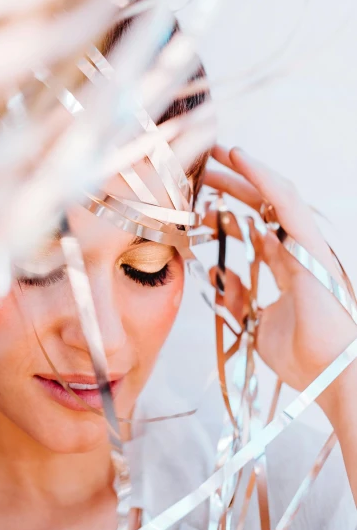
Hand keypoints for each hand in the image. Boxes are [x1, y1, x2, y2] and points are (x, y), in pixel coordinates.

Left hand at [204, 145, 356, 421]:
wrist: (333, 378)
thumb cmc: (304, 358)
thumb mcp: (257, 325)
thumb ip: (238, 299)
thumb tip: (218, 273)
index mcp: (289, 268)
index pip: (254, 229)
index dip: (226, 212)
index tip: (196, 200)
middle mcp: (299, 250)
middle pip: (261, 206)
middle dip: (230, 185)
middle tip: (200, 167)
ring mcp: (307, 245)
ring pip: (274, 195)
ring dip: (244, 172)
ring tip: (216, 151)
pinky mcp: (312, 245)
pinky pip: (286, 202)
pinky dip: (262, 177)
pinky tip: (241, 158)